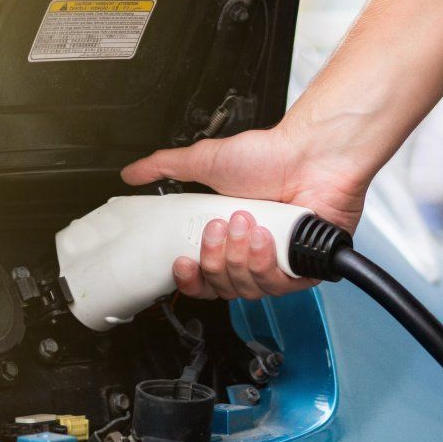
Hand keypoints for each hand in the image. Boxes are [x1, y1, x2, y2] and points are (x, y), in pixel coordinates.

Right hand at [120, 125, 369, 299]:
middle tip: (219, 227)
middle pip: (224, 288)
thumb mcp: (206, 162)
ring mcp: (281, 263)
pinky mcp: (306, 268)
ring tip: (244, 224)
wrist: (310, 153)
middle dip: (215, 259)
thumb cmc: (270, 155)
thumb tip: (132, 173)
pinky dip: (266, 262)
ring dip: (240, 257)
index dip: (191, 279)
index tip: (183, 263)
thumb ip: (165, 167)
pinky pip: (279, 285)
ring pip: (249, 289)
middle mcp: (254, 255)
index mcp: (229, 239)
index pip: (205, 280)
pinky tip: (264, 238)